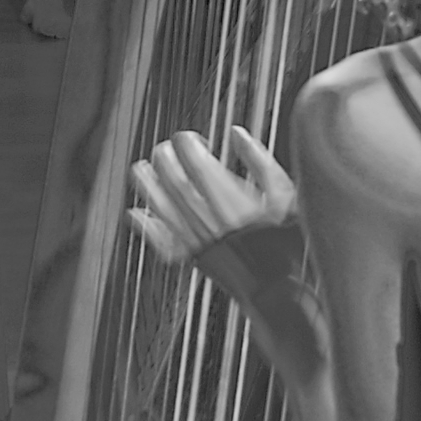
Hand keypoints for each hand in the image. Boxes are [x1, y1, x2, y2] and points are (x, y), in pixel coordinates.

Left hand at [126, 127, 297, 282]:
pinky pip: (155, 237)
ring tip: (144, 169)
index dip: (186, 141)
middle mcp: (204, 215)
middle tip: (169, 149)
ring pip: (155, 202)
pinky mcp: (185, 256)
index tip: (192, 139)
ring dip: (145, 181)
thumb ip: (259, 160)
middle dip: (165, 155)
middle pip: (169, 175)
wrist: (276, 287)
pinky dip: (142, 223)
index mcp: (227, 197)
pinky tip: (136, 212)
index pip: (192, 157)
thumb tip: (237, 134)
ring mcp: (191, 235)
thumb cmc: (283, 241)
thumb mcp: (284, 194)